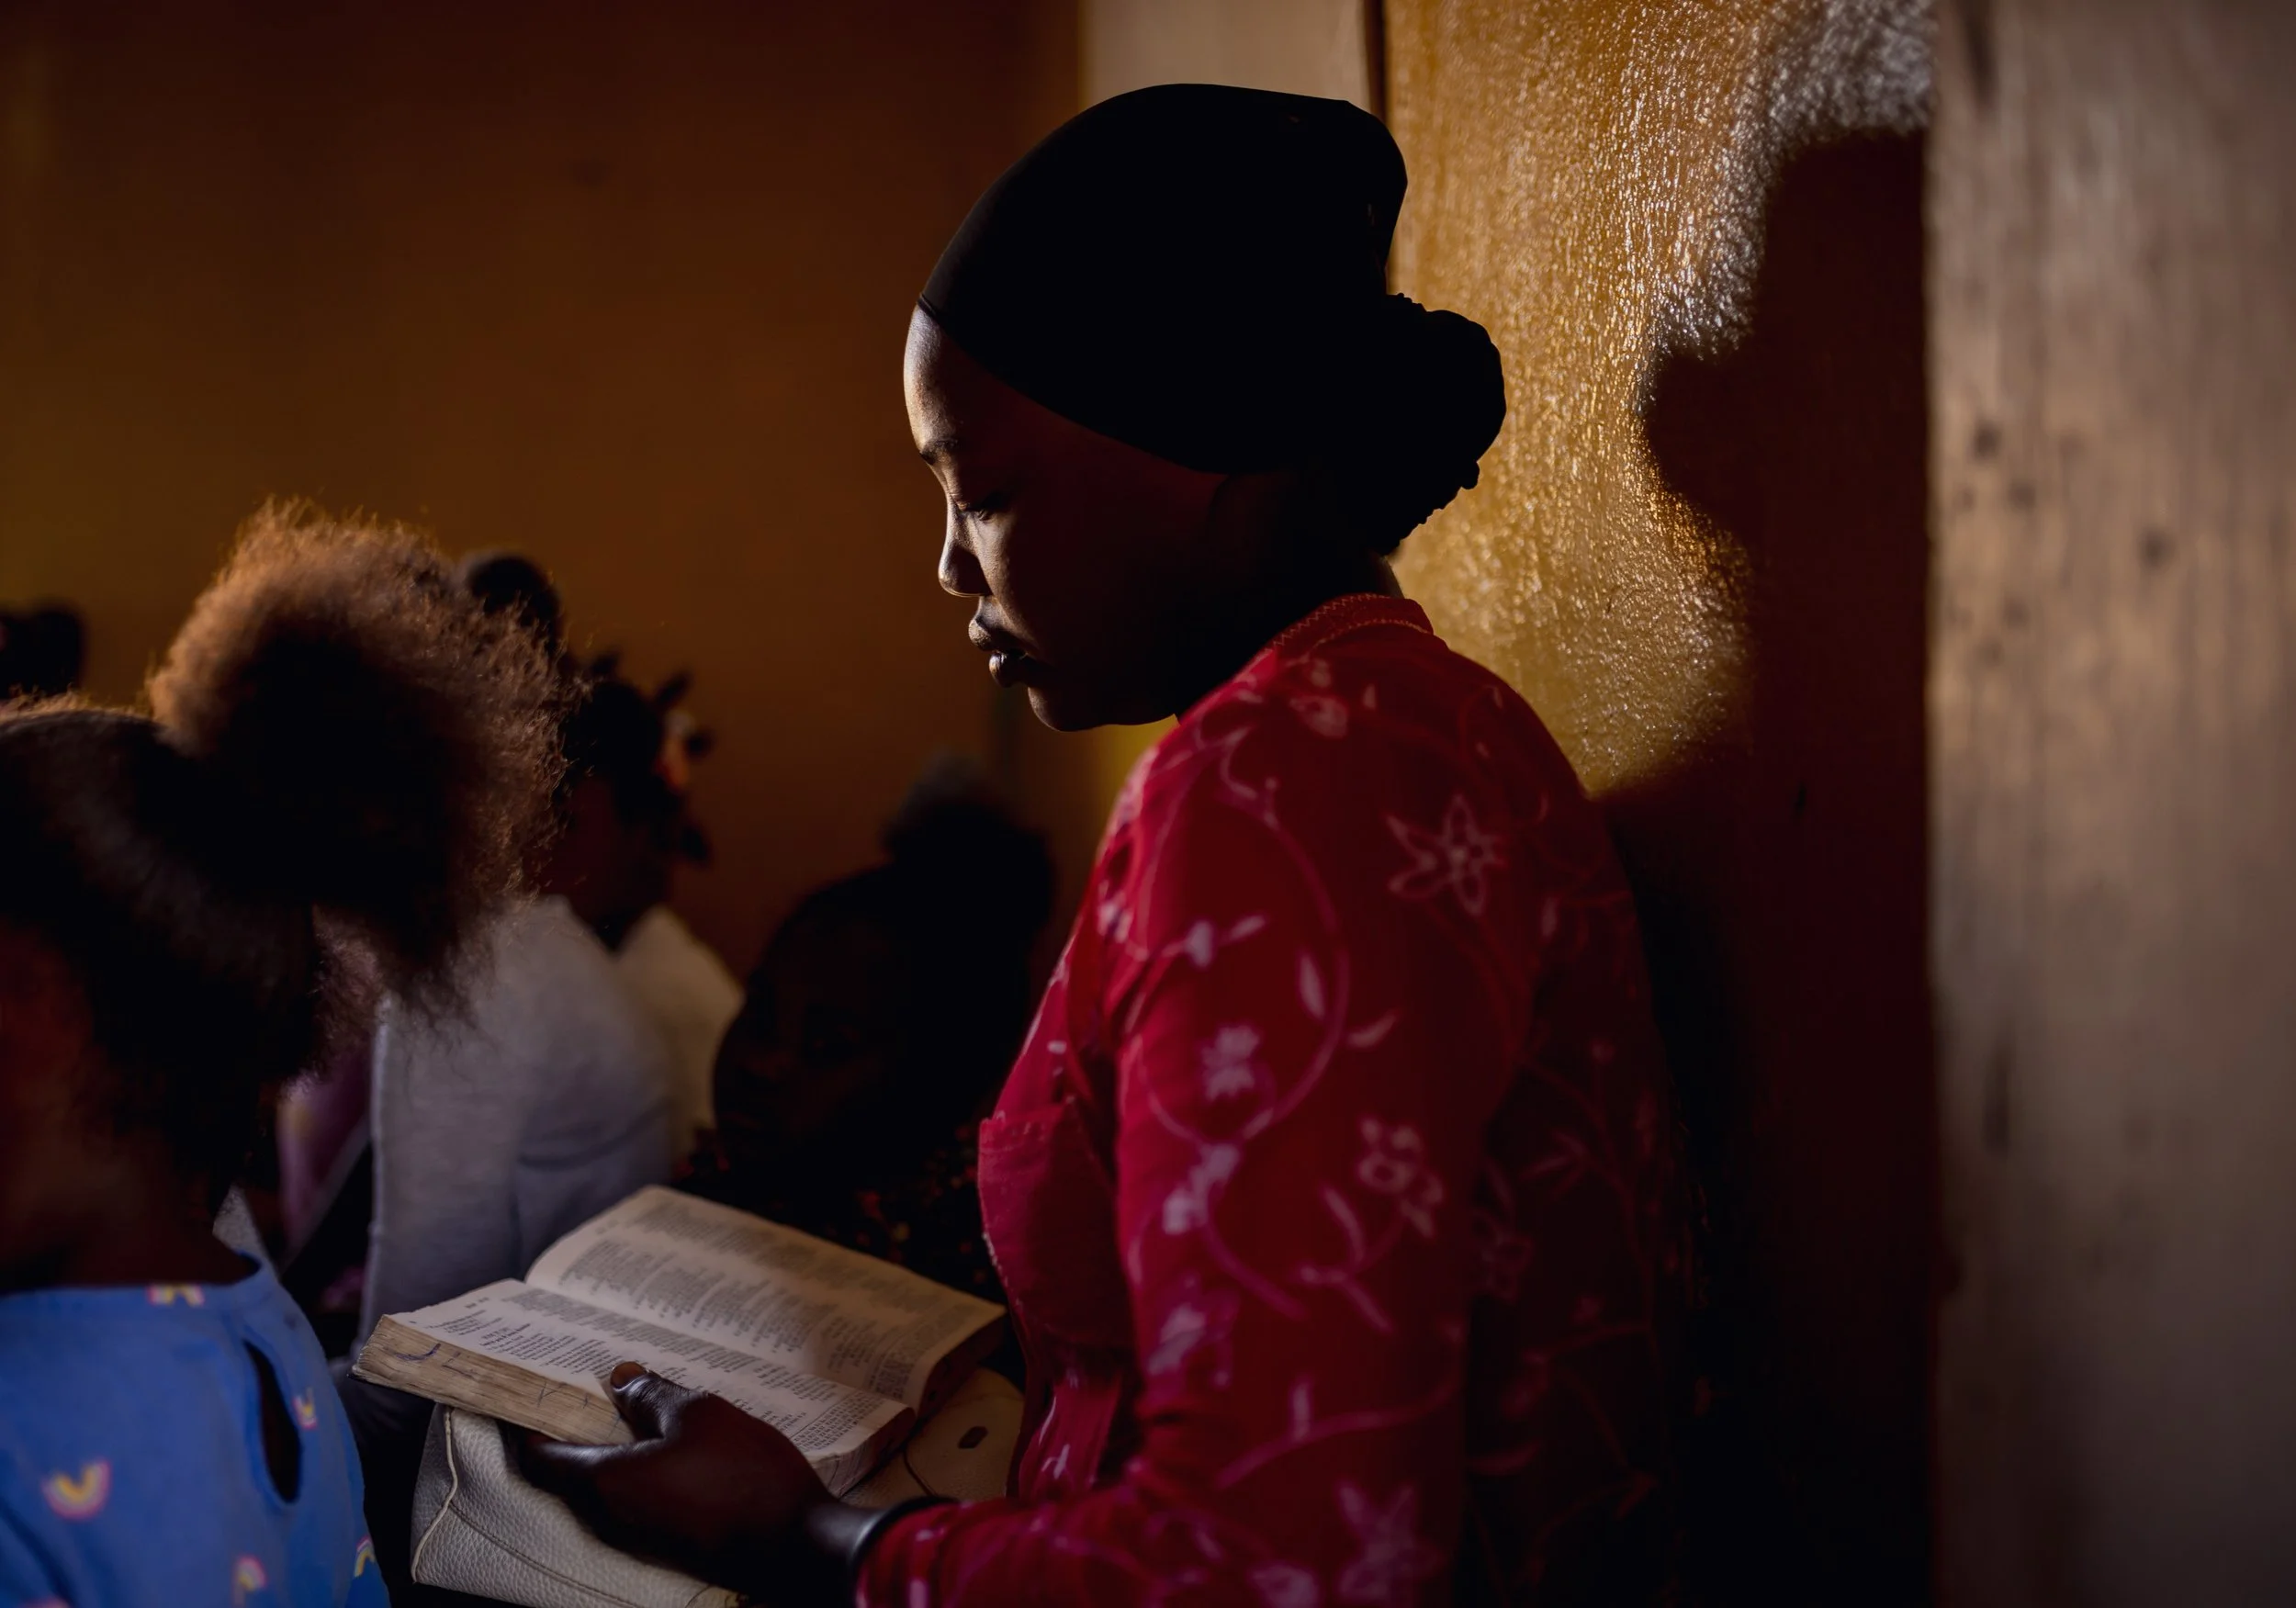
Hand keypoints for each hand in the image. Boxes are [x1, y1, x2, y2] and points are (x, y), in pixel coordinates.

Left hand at [517, 1361, 840, 1598]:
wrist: (796, 1546)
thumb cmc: (745, 1477)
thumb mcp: (700, 1414)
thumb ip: (652, 1395)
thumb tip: (621, 1379)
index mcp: (605, 1482)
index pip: (539, 1455)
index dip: (531, 1419)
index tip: (535, 1389)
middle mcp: (610, 1515)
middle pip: (569, 1470)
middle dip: (576, 1426)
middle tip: (594, 1385)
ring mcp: (638, 1534)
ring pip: (604, 1484)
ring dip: (613, 1446)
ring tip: (639, 1404)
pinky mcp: (667, 1541)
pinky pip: (634, 1498)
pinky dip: (638, 1467)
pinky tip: (671, 1440)